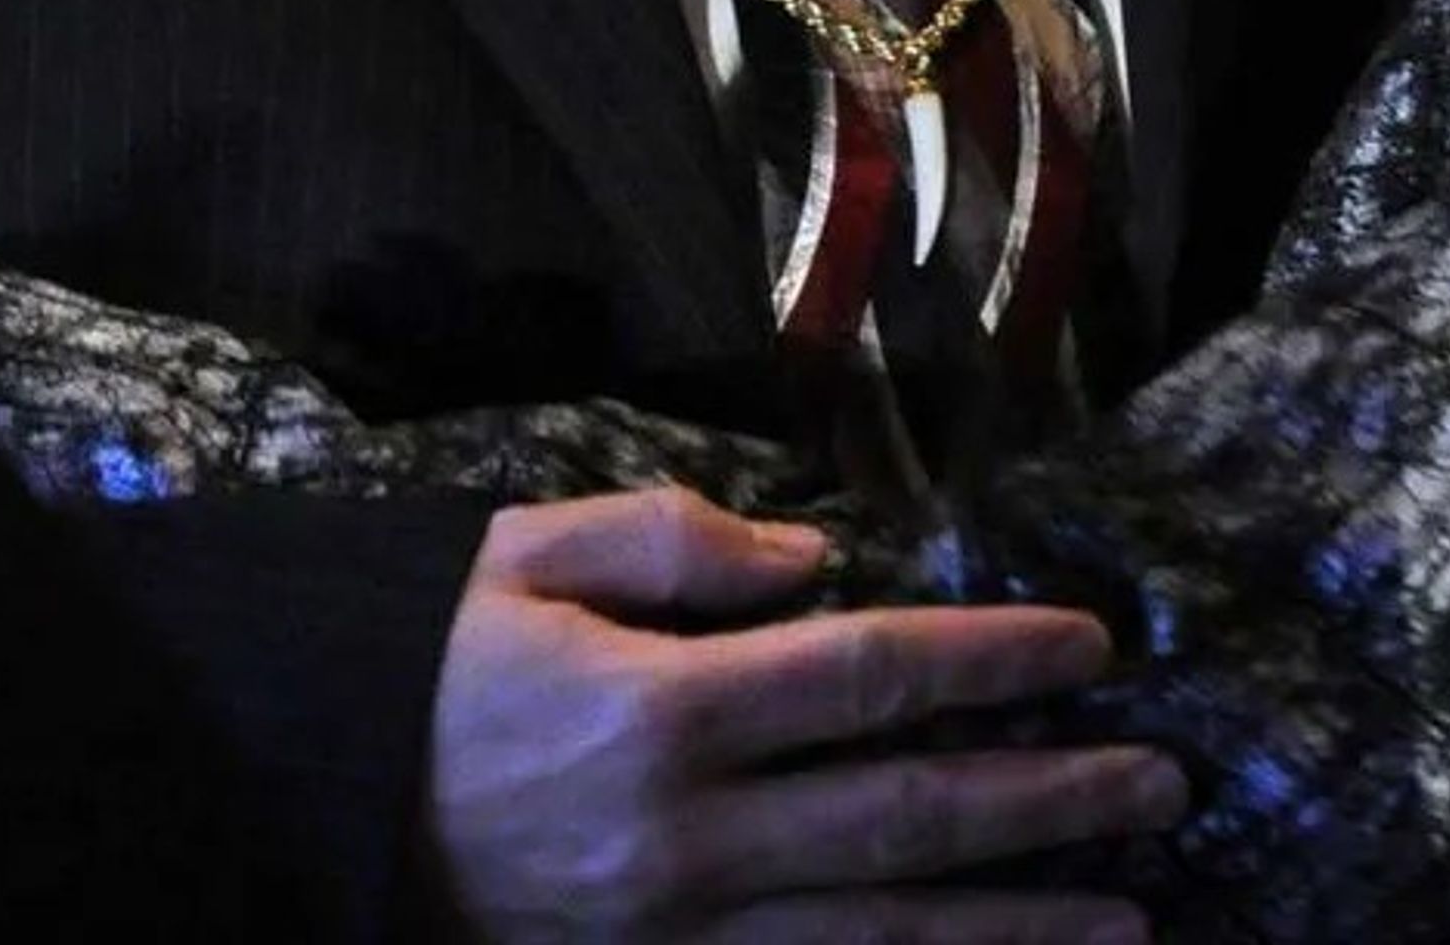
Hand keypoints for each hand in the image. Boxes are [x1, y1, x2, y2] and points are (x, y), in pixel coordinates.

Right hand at [430, 486, 1177, 940]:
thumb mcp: (526, 555)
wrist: (289, 804)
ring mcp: (672, 937)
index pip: (874, 678)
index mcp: (664, 716)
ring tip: (1130, 918)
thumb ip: (680, 544)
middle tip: (1160, 783)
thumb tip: (817, 563)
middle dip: (1050, 802)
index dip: (992, 658)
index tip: (1090, 644)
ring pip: (883, 940)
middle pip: (909, 820)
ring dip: (1016, 929)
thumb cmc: (414, 662)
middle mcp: (686, 843)